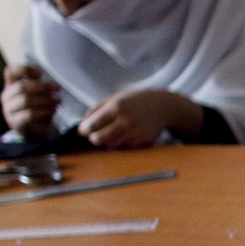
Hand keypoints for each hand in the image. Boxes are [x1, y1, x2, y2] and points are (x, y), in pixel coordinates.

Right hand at [1, 64, 60, 137]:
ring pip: (26, 100)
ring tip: (58, 100)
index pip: (10, 72)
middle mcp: (6, 98)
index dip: (24, 69)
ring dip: (46, 99)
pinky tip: (54, 109)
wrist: (38, 133)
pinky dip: (45, 110)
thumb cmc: (39, 109)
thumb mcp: (38, 94)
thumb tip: (39, 74)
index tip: (40, 73)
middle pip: (21, 87)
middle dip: (42, 86)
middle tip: (57, 88)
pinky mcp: (15, 123)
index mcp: (10, 87)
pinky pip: (30, 114)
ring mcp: (9, 111)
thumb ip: (37, 83)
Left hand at [79, 88, 201, 148]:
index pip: (92, 124)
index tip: (82, 131)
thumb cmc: (135, 100)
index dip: (83, 130)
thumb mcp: (115, 98)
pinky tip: (128, 134)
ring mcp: (136, 132)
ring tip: (113, 132)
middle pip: (99, 139)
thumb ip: (96, 109)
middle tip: (95, 135)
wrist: (163, 105)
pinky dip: (122, 143)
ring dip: (108, 141)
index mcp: (117, 107)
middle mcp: (126, 120)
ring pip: (111, 145)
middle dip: (93, 139)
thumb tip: (82, 124)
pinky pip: (125, 147)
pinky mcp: (144, 140)